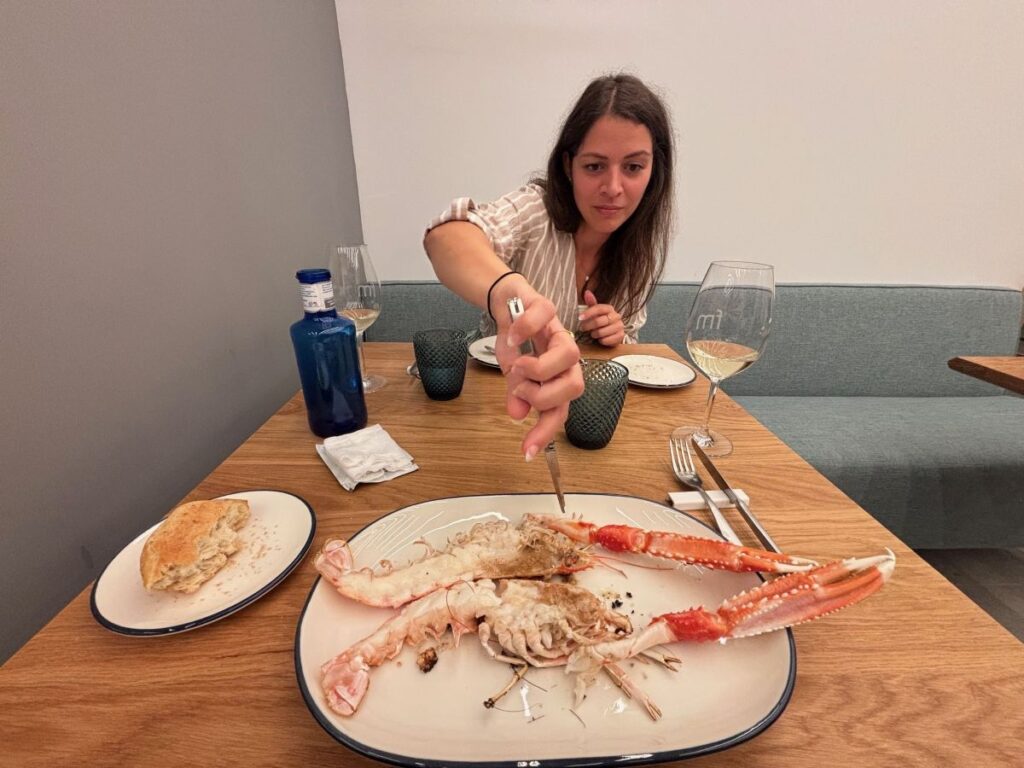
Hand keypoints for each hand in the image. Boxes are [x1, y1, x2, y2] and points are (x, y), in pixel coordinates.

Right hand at [493, 292, 583, 458]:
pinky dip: (523, 331)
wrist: (507, 302)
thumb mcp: (512, 373)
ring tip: (517, 364)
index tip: (527, 452)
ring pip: (570, 356)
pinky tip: (511, 338)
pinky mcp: (547, 308)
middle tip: (519, 388)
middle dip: (543, 395)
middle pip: (576, 386)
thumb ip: (518, 394)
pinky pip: (542, 319)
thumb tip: (517, 415)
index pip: (560, 410)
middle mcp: (565, 358)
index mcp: (558, 376)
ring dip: (537, 367)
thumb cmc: (515, 339)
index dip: (545, 431)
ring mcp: (559, 331)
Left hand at [577, 289, 624, 345]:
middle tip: (583, 328)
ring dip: (594, 334)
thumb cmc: (601, 320)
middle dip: (588, 326)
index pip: (598, 308)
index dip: (588, 313)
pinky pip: (606, 340)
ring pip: (601, 332)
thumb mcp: (595, 311)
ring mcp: (620, 326)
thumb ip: (591, 302)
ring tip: (593, 334)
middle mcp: (616, 316)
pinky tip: (600, 338)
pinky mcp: (621, 336)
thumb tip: (587, 292)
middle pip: (598, 321)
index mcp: (609, 308)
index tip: (580, 318)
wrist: (612, 333)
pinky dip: (601, 340)